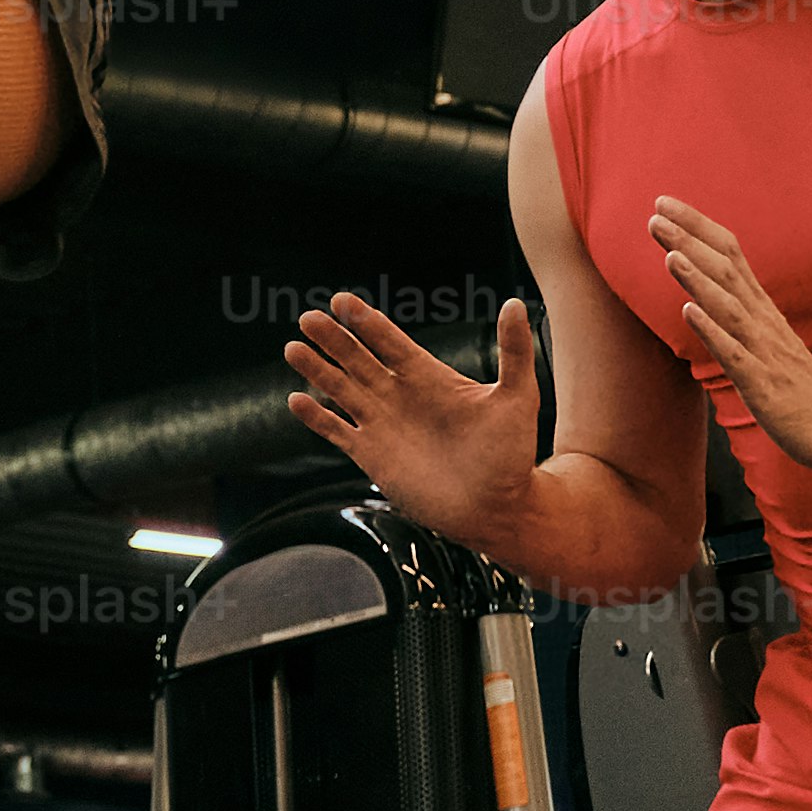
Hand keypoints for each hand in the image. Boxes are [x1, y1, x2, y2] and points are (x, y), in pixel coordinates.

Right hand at [283, 292, 539, 550]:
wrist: (497, 509)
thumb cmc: (512, 455)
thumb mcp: (518, 396)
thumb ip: (514, 350)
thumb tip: (515, 304)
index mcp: (430, 377)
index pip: (389, 341)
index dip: (365, 321)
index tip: (342, 301)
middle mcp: (401, 397)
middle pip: (358, 359)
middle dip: (333, 338)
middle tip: (308, 317)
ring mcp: (383, 426)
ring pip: (341, 389)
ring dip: (317, 370)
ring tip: (292, 348)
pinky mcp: (372, 456)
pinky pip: (337, 431)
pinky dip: (316, 418)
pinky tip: (295, 400)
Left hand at [648, 197, 811, 472]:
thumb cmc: (792, 383)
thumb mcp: (762, 336)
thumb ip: (737, 308)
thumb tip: (702, 283)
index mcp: (760, 308)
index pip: (729, 255)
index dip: (697, 228)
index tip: (663, 202)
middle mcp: (762, 322)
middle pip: (726, 272)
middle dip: (690, 242)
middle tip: (656, 214)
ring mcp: (764, 352)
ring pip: (729, 308)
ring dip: (699, 279)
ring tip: (670, 254)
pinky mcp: (763, 385)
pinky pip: (735, 355)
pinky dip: (712, 331)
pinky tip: (688, 311)